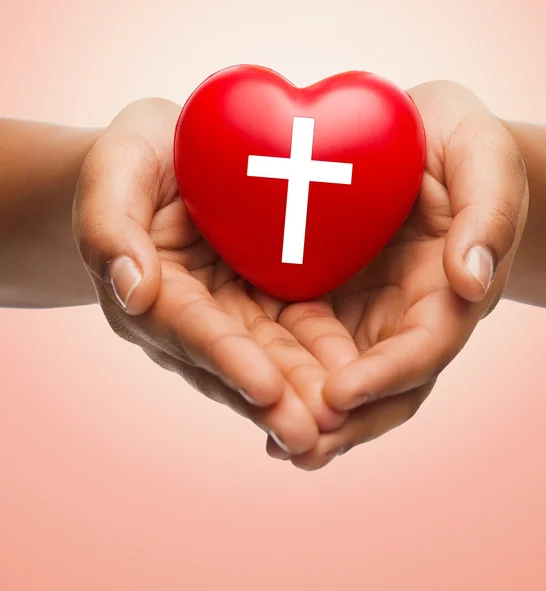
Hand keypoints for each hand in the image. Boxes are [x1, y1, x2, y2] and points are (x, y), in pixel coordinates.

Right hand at [73, 98, 354, 455]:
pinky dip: (321, 360)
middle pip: (234, 362)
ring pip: (269, 359)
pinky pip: (295, 333)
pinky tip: (355, 383)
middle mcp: (193, 316)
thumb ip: (112, 227)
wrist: (172, 156)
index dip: (227, 359)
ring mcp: (231, 312)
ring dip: (303, 393)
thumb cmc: (138, 158)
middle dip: (273, 400)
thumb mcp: (116, 169)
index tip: (265, 390)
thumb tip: (132, 291)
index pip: (190, 330)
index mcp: (152, 291)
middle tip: (313, 436)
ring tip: (340, 426)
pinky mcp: (264, 300)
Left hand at [267, 80, 528, 469]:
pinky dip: (286, 376)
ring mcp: (367, 315)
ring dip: (312, 415)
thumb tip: (472, 280)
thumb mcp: (483, 158)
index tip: (339, 395)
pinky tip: (252, 392)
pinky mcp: (329, 303)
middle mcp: (407, 317)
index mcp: (449, 292)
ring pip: (343, 379)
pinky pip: (307, 347)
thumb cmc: (457, 145)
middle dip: (345, 422)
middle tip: (297, 447)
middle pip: (384, 388)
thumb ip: (488, 212)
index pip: (425, 349)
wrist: (417, 139)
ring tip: (272, 441)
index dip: (386, 376)